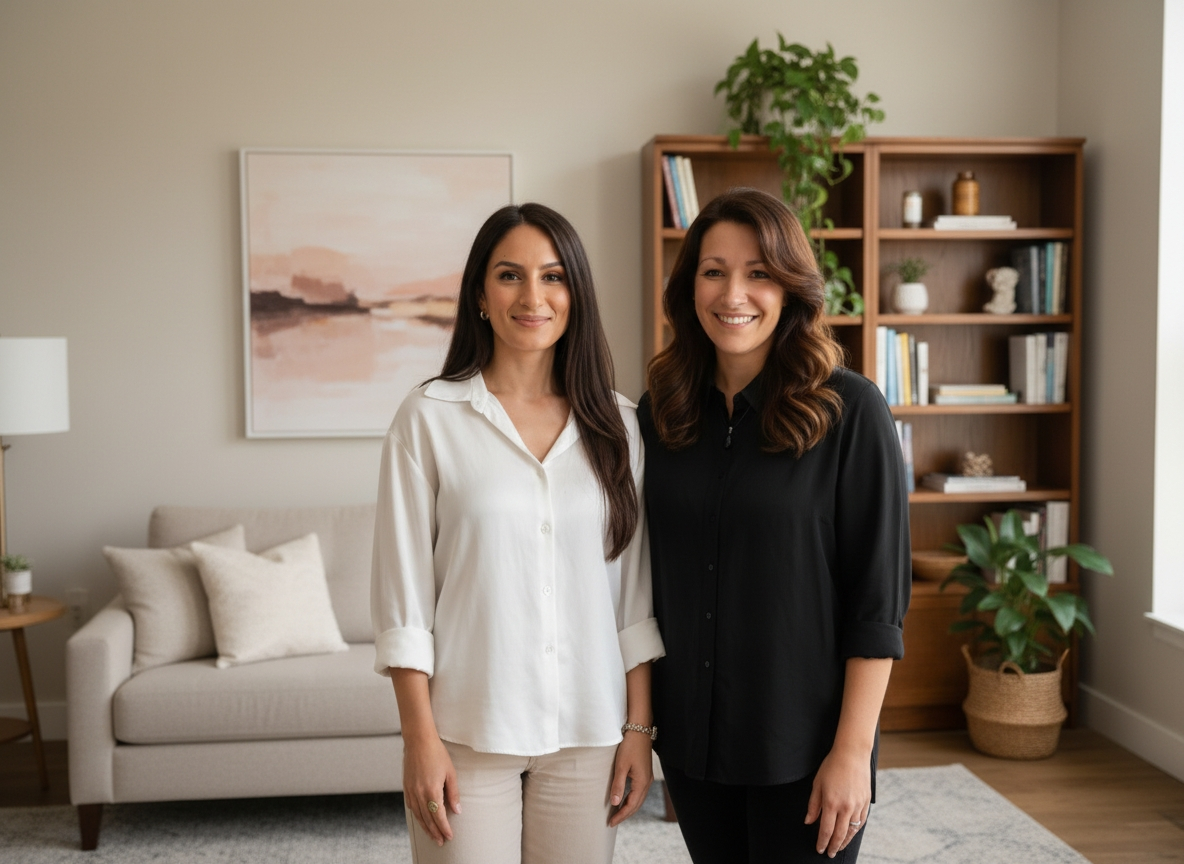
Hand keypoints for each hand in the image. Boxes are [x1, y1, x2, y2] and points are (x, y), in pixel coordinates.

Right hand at [402, 732, 460, 846]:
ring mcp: (411, 791)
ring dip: (425, 827)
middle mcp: (419, 793)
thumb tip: (457, 810)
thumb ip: (453, 793)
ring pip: (418, 815)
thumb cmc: (437, 753)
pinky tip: (421, 819)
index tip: (449, 837)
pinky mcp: (406, 786)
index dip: (444, 828)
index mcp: (431, 790)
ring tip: (432, 836)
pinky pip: (411, 806)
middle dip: (435, 832)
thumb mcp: (450, 772)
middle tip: (440, 842)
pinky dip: (417, 815)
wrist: (418, 740)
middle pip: (427, 819)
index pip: (438, 816)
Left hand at [607, 731, 653, 826]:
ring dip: (628, 807)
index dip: (621, 815)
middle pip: (636, 805)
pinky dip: (631, 799)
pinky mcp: (644, 773)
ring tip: (617, 814)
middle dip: (625, 814)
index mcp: (642, 782)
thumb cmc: (630, 746)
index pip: (631, 805)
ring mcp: (647, 778)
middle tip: (612, 822)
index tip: (610, 823)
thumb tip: (614, 803)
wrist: (639, 730)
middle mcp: (646, 782)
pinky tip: (623, 799)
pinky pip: (638, 792)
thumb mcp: (621, 765)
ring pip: (638, 799)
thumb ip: (618, 785)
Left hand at [804, 747, 870, 857]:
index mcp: (831, 803)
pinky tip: (850, 834)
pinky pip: (861, 821)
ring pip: (852, 830)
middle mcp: (846, 807)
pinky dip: (855, 830)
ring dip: (845, 842)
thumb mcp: (817, 784)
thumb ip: (813, 805)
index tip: (819, 849)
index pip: (826, 830)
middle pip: (839, 834)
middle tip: (829, 853)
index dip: (822, 842)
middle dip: (833, 846)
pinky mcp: (866, 802)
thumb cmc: (832, 766)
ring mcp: (857, 805)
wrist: (852, 754)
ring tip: (838, 847)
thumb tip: (808, 821)